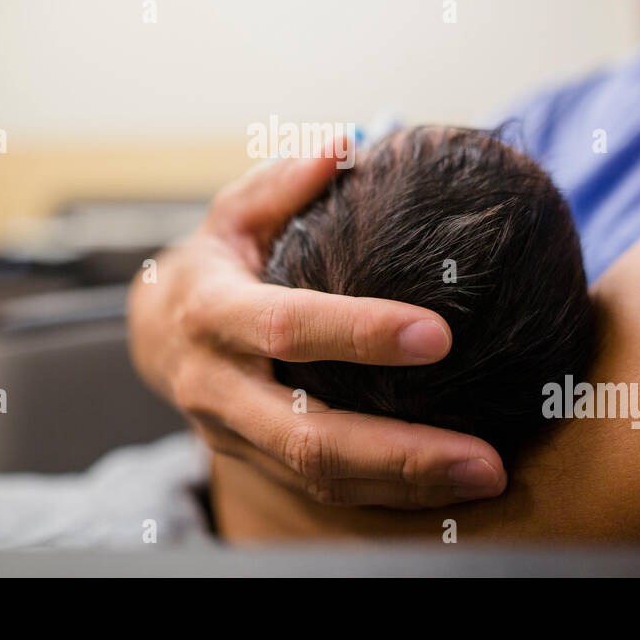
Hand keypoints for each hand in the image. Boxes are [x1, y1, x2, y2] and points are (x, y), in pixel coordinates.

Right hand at [126, 149, 506, 507]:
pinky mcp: (254, 462)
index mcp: (214, 314)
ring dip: (406, 485)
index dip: (358, 333)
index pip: (288, 328)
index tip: (437, 333)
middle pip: (308, 437)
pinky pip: (322, 491)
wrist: (152, 335)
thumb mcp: (233, 213)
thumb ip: (285, 183)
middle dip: (401, 452)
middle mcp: (219, 387)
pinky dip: (388, 495)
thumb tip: (348, 144)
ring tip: (486, 477)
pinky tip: (448, 487)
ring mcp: (233, 435)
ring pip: (318, 479)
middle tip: (486, 457)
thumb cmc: (211, 263)